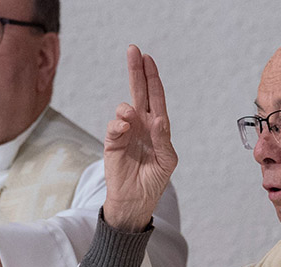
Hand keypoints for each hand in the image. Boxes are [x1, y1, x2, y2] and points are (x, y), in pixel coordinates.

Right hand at [103, 45, 177, 231]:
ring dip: (128, 108)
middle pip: (138, 92)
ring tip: (130, 116)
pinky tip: (124, 127)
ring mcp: (126, 132)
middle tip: (133, 51)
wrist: (135, 201)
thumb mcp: (167, 161)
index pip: (155, 97)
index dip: (152, 78)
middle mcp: (141, 125)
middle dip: (136, 71)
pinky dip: (119, 124)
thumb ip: (163, 140)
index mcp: (157, 126)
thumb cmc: (153, 181)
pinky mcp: (113, 143)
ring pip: (124, 108)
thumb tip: (158, 120)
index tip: (148, 58)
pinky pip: (114, 126)